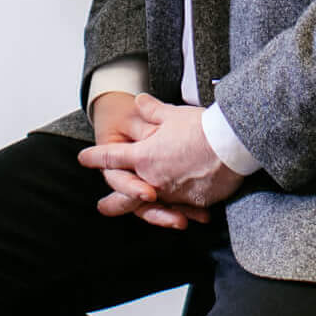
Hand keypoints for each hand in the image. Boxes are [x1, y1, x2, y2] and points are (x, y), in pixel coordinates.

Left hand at [79, 94, 246, 219]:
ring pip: (153, 205)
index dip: (95, 157)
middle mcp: (153, 178)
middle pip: (125, 194)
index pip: (112, 157)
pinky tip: (178, 214)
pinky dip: (178, 209)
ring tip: (142, 215)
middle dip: (112, 202)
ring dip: (145, 210)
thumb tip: (140, 100)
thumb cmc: (201, 127)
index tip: (84, 158)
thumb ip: (152, 110)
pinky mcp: (194, 202)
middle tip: (102, 207)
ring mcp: (173, 193)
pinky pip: (181, 208)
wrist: (231, 145)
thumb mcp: (173, 114)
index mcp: (143, 156)